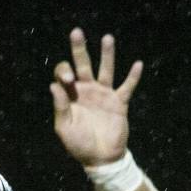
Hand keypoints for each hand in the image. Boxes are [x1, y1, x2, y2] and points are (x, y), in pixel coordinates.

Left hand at [50, 29, 142, 165]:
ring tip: (107, 38)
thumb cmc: (79, 145)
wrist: (101, 158)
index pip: (64, 74)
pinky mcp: (119, 102)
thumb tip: (53, 85)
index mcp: (71, 96)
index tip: (69, 80)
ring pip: (106, 70)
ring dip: (107, 55)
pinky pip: (127, 87)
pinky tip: (137, 64)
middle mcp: (87, 91)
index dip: (64, 72)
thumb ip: (61, 106)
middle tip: (76, 32)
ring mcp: (104, 95)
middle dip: (79, 49)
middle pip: (83, 65)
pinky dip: (133, 77)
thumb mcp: (64, 127)